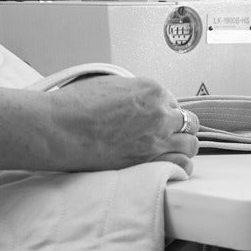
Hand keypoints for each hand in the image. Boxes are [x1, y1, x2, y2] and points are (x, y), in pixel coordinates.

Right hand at [56, 75, 198, 174]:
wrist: (59, 128)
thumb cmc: (74, 106)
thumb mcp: (108, 85)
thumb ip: (133, 93)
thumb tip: (137, 103)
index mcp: (151, 90)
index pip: (172, 102)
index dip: (164, 111)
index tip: (154, 119)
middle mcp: (160, 113)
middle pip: (187, 122)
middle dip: (178, 127)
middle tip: (164, 134)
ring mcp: (158, 140)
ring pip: (190, 144)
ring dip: (181, 146)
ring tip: (166, 150)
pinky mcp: (150, 162)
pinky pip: (183, 165)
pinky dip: (179, 165)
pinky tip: (167, 164)